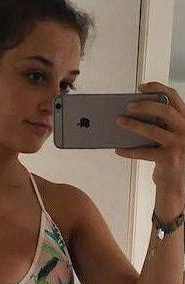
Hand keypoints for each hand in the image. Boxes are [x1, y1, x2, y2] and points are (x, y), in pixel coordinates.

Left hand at [115, 81, 184, 196]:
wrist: (176, 183)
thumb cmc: (169, 158)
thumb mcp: (168, 138)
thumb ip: (159, 126)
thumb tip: (132, 115)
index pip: (174, 98)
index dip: (158, 89)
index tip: (142, 87)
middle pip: (165, 111)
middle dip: (145, 105)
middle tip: (128, 105)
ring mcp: (179, 144)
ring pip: (153, 130)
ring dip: (133, 125)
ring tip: (118, 121)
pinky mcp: (169, 158)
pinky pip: (144, 152)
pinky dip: (129, 151)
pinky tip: (118, 149)